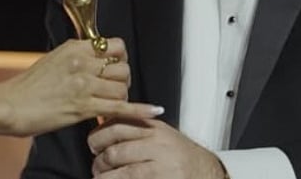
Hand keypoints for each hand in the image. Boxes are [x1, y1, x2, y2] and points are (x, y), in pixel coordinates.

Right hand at [0, 38, 162, 135]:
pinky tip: (153, 112)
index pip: (114, 45)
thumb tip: (92, 58)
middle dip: (123, 80)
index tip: (116, 66)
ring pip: (122, 88)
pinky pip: (120, 107)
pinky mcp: (83, 107)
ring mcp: (84, 85)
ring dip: (121, 97)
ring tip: (112, 103)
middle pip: (122, 68)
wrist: (11, 105)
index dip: (121, 57)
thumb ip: (75, 57)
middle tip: (114, 89)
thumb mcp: (53, 59)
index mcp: (75, 48)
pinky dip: (140, 111)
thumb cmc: (28, 86)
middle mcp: (82, 63)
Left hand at [89, 119, 225, 178]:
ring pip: (121, 171)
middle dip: (99, 161)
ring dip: (105, 178)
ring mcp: (161, 166)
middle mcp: (158, 145)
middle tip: (96, 167)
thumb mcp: (161, 135)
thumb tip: (102, 126)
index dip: (97, 136)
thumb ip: (135, 131)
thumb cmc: (182, 156)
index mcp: (154, 128)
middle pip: (115, 151)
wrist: (208, 173)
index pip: (117, 126)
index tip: (92, 144)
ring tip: (102, 178)